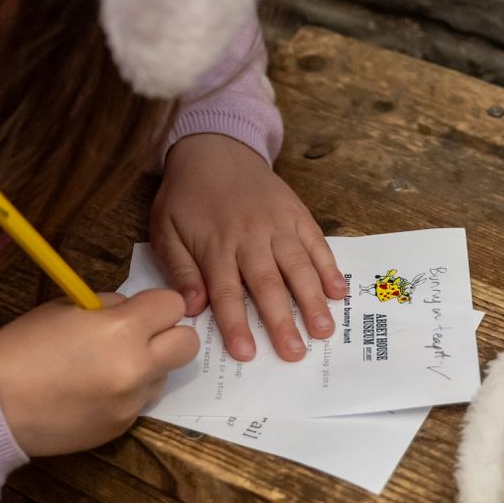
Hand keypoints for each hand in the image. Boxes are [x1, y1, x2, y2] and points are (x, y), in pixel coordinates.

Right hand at [0, 290, 197, 456]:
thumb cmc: (24, 346)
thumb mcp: (68, 307)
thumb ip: (111, 307)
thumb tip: (133, 311)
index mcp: (123, 330)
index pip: (173, 305)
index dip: (156, 306)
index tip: (139, 311)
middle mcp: (137, 368)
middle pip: (187, 345)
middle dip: (168, 336)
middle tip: (139, 337)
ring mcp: (131, 403)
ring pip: (164, 377)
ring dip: (147, 368)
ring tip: (105, 368)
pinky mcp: (122, 428)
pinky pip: (139, 403)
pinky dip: (125, 394)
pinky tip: (91, 392)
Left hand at [150, 134, 345, 362]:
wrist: (214, 149)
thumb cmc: (186, 196)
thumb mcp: (164, 230)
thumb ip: (180, 269)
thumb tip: (193, 307)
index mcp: (216, 245)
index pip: (227, 292)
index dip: (237, 324)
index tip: (247, 353)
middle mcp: (250, 236)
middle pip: (268, 285)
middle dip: (282, 321)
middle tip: (295, 353)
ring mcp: (278, 224)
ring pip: (298, 266)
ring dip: (312, 300)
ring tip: (324, 331)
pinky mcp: (296, 213)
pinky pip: (316, 243)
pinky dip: (329, 267)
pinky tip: (338, 292)